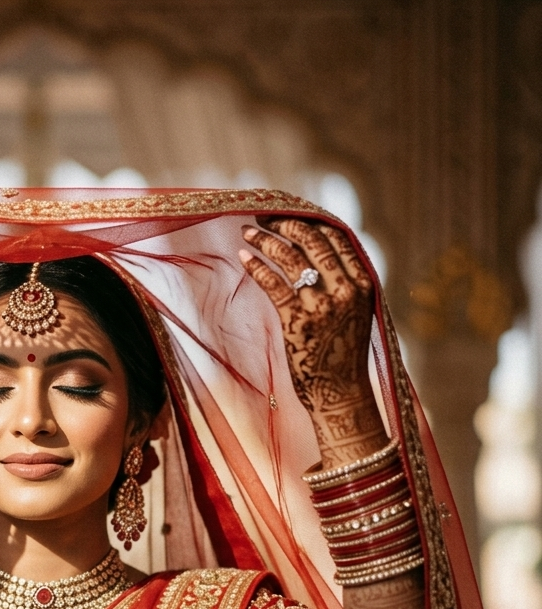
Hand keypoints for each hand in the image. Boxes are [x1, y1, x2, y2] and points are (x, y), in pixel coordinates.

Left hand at [239, 219, 384, 464]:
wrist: (341, 395)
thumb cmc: (342, 356)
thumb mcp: (354, 314)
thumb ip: (343, 284)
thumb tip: (315, 255)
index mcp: (364, 284)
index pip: (336, 239)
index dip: (309, 222)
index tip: (289, 213)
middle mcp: (346, 290)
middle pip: (312, 243)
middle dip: (285, 224)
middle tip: (263, 218)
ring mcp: (323, 306)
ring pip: (291, 260)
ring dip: (265, 242)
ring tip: (247, 233)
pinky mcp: (299, 322)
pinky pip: (274, 285)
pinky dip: (257, 268)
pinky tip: (244, 259)